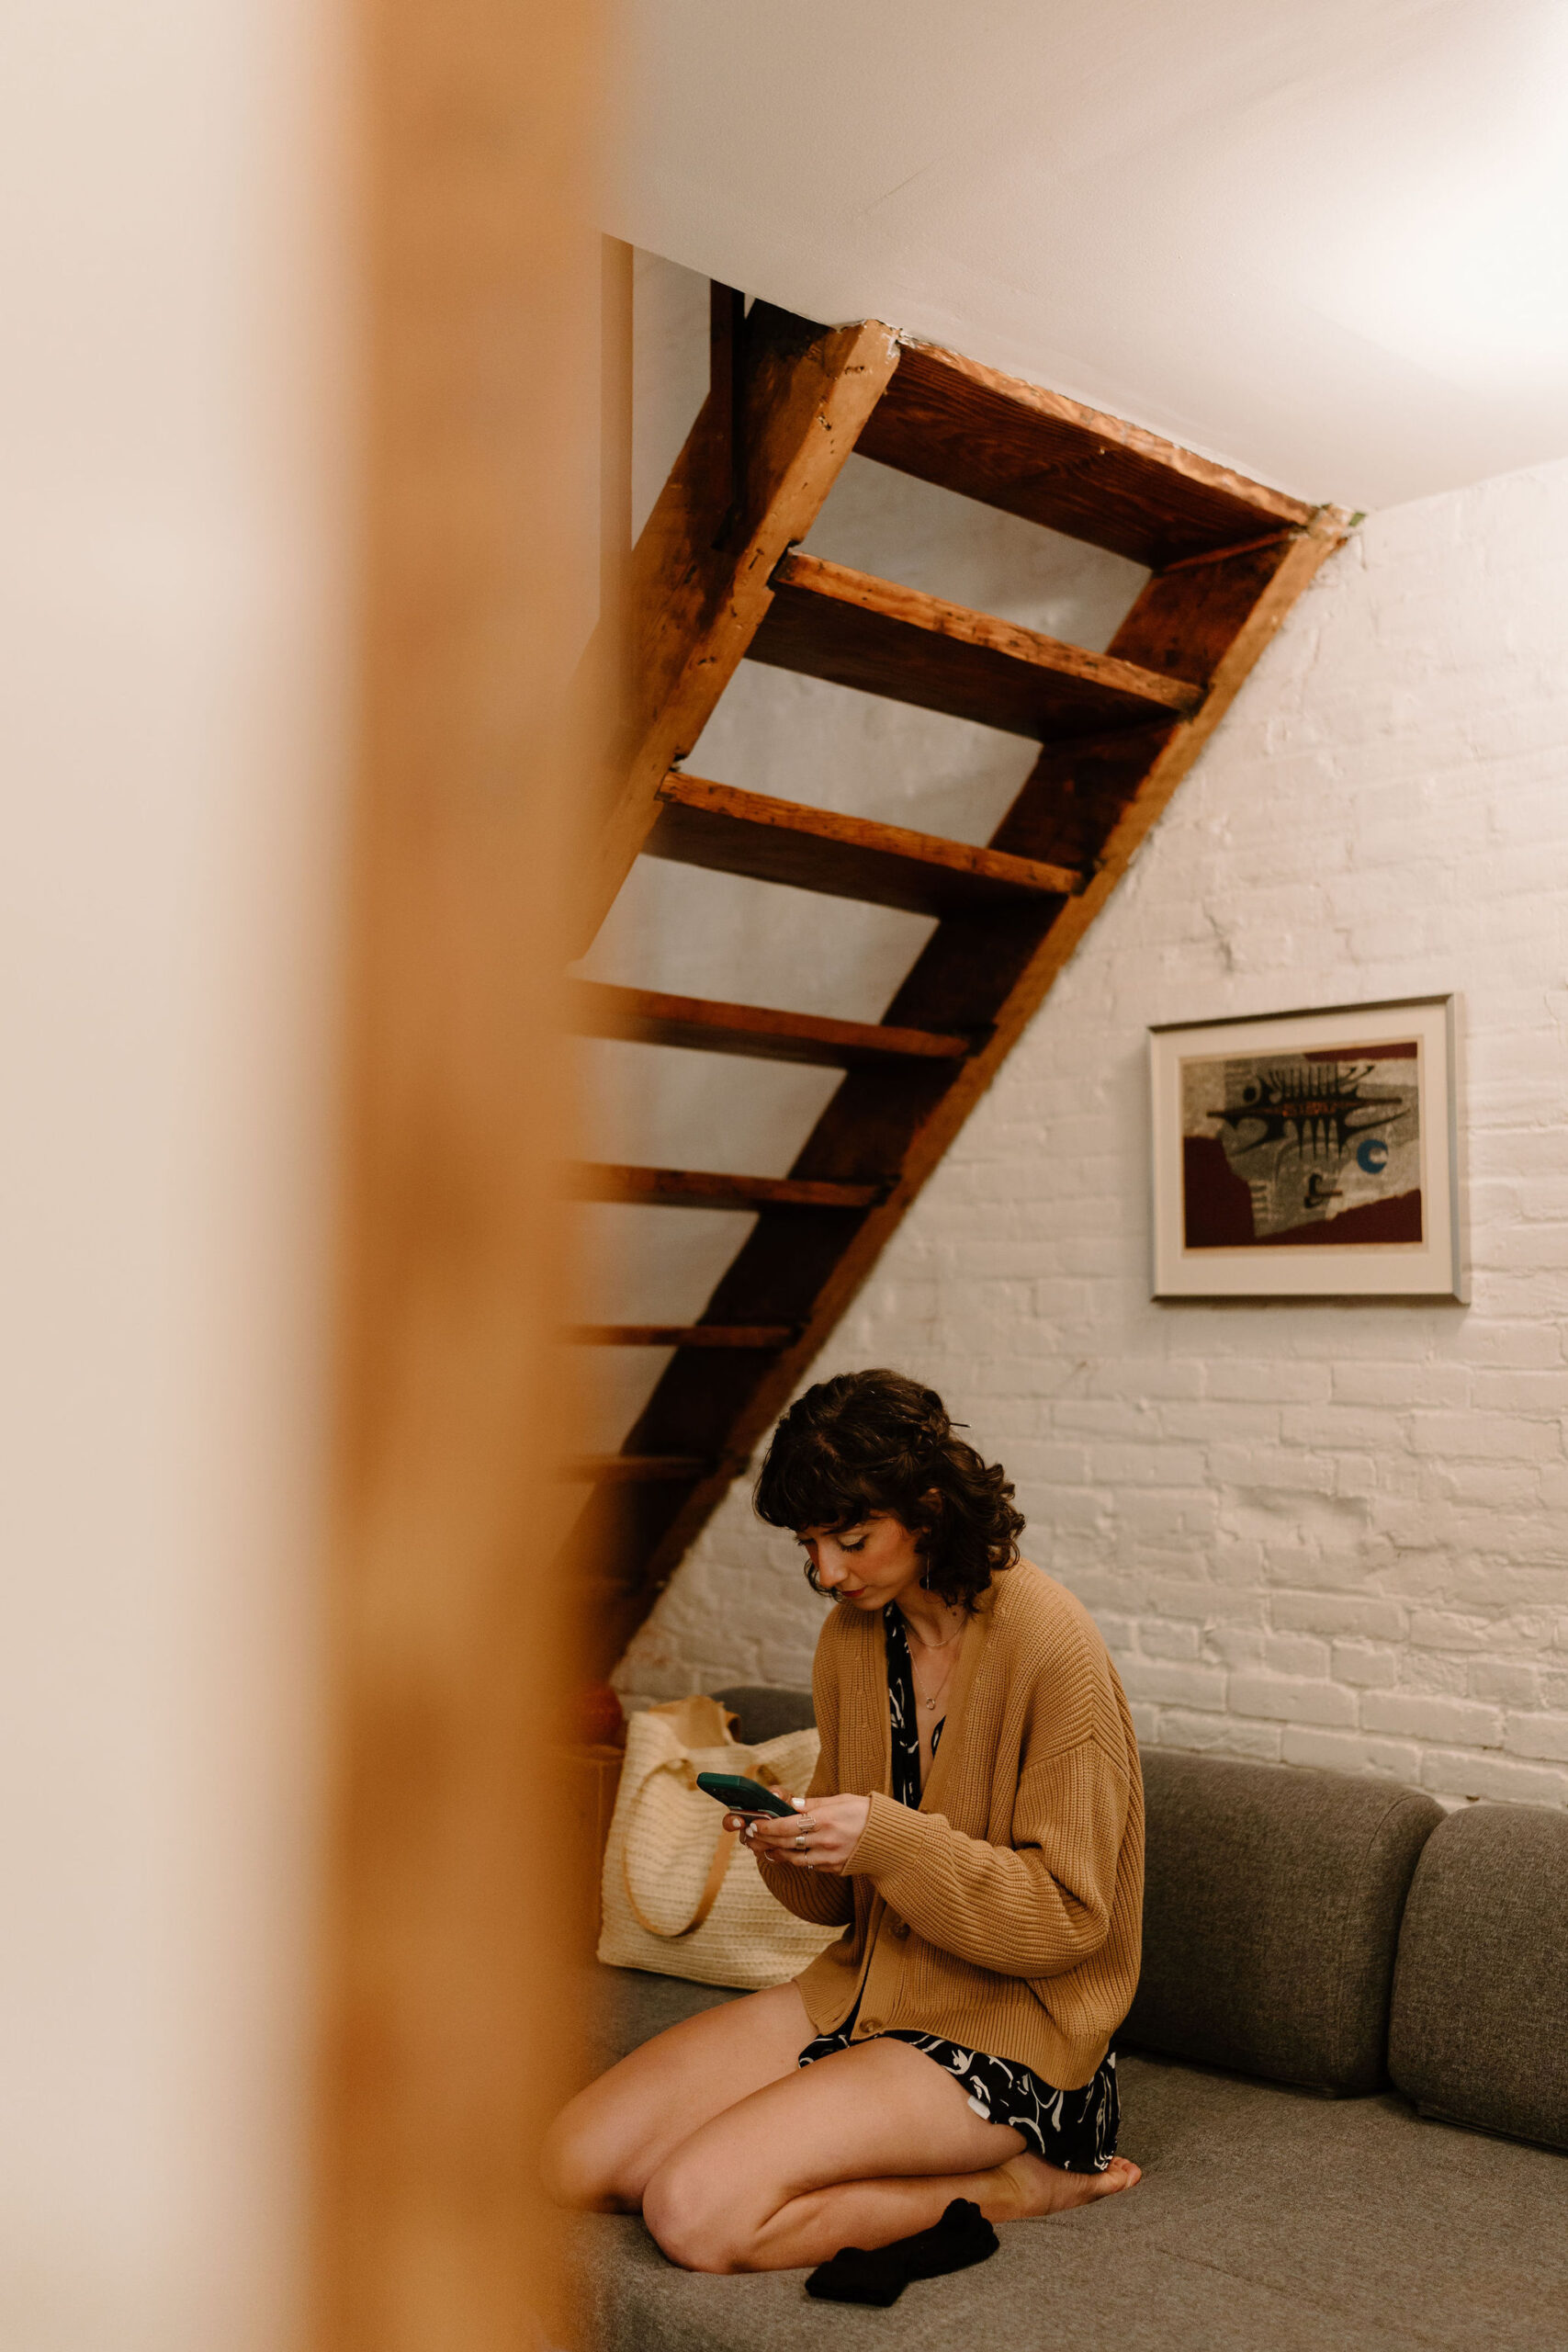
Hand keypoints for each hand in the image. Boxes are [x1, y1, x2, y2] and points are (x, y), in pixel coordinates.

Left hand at [725, 1792, 870, 1874]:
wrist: (890, 1839)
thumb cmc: (865, 1813)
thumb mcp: (841, 1800)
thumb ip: (814, 1804)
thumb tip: (791, 1804)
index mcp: (826, 1819)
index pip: (788, 1825)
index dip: (768, 1826)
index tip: (755, 1823)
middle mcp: (826, 1840)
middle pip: (786, 1843)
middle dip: (765, 1839)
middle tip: (751, 1835)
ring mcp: (830, 1857)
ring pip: (794, 1859)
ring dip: (775, 1853)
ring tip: (763, 1848)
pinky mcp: (834, 1869)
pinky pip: (809, 1865)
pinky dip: (794, 1860)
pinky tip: (784, 1855)